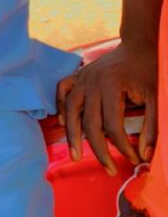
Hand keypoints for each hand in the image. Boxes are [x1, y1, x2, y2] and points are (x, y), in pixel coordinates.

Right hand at [58, 40, 157, 174]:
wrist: (136, 46)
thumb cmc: (146, 71)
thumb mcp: (155, 97)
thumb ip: (151, 127)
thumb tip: (144, 155)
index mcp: (111, 85)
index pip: (113, 126)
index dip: (123, 147)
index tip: (134, 159)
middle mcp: (92, 81)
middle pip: (90, 123)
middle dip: (99, 151)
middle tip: (109, 170)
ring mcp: (83, 77)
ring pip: (70, 109)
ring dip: (72, 134)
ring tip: (75, 155)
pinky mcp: (79, 75)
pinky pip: (63, 90)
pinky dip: (60, 105)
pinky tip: (64, 122)